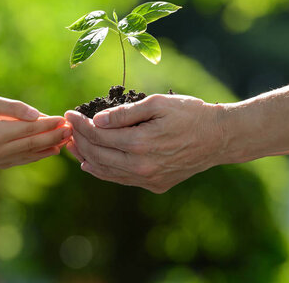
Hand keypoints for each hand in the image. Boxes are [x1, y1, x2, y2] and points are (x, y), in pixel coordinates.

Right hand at [0, 95, 70, 167]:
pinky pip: (23, 160)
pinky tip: (51, 150)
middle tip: (72, 130)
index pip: (30, 129)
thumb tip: (37, 114)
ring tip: (67, 140)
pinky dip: (39, 155)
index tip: (63, 118)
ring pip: (31, 154)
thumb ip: (14, 108)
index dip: (49, 124)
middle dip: (55, 137)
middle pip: (34, 143)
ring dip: (51, 147)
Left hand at [65, 94, 227, 192]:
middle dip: (79, 139)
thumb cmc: (190, 113)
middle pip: (97, 154)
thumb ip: (126, 113)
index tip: (70, 113)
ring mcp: (148, 179)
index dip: (80, 124)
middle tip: (68, 127)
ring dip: (86, 157)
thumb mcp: (158, 103)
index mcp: (141, 143)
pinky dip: (103, 172)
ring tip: (72, 145)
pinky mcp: (155, 185)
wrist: (219, 137)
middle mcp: (142, 166)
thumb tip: (97, 120)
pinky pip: (121, 180)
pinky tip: (91, 164)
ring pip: (106, 171)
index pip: (98, 135)